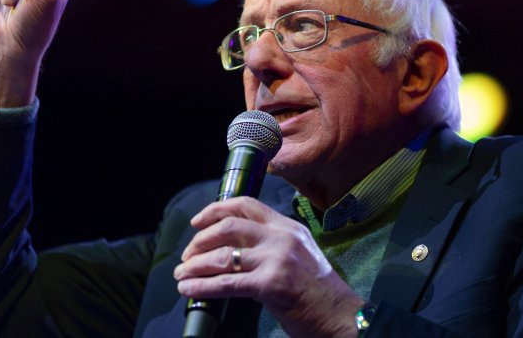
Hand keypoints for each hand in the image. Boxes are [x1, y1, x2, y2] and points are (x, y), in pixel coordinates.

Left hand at [175, 197, 363, 337]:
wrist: (342, 318)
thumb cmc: (319, 294)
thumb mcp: (298, 256)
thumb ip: (270, 246)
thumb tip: (230, 249)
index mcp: (288, 227)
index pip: (245, 204)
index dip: (215, 210)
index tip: (196, 222)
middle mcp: (282, 237)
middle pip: (229, 226)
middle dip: (200, 241)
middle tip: (187, 256)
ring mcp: (277, 259)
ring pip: (223, 255)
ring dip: (195, 265)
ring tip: (181, 274)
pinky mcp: (271, 284)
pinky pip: (227, 283)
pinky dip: (202, 286)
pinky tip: (189, 289)